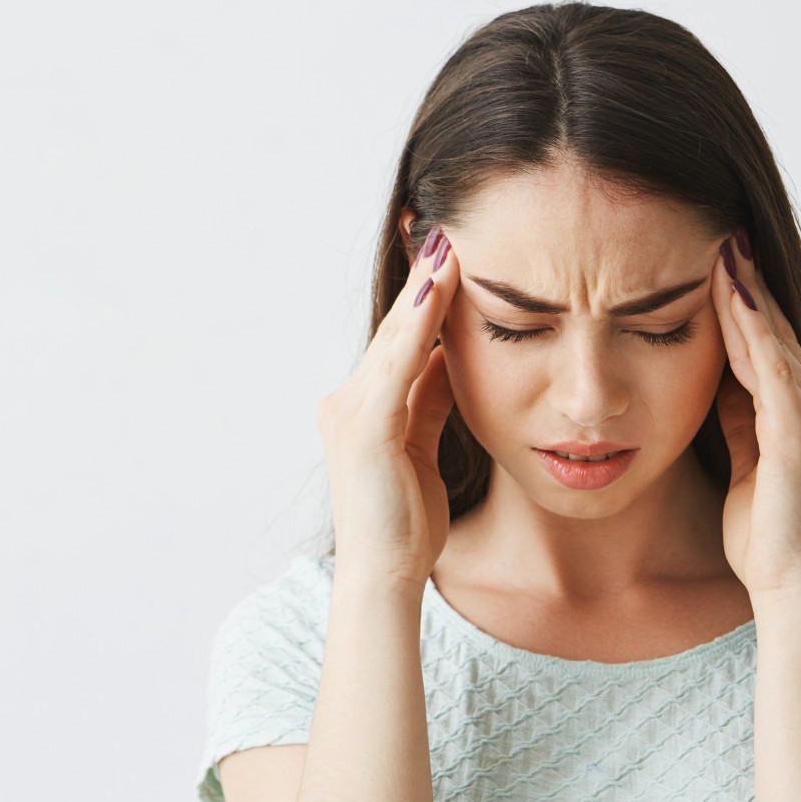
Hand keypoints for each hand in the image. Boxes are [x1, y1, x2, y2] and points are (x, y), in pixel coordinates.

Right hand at [316, 227, 459, 588]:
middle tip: (442, 226)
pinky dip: (420, 323)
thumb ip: (432, 405)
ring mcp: (351, 411)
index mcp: (364, 409)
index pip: (401, 341)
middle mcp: (348, 401)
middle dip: (422, 278)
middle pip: (395, 329)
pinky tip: (440, 290)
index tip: (447, 255)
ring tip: (447, 241)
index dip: (425, 298)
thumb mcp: (425, 451)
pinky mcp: (366, 426)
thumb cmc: (407, 525)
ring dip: (424, 288)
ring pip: (396, 337)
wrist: (385, 575)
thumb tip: (452, 362)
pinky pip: (399, 362)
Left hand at [709, 232, 800, 598]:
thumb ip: (738, 425)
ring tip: (724, 249)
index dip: (746, 309)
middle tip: (724, 237)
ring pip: (773, 341)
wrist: (790, 585)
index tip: (721, 268)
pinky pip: (769, 366)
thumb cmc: (764, 541)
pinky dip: (749, 328)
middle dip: (748, 286)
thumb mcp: (744, 468)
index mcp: (799, 420)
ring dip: (746, 293)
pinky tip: (731, 294)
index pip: (769, 351)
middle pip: (775, 335)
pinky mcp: (797, 431)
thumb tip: (718, 386)